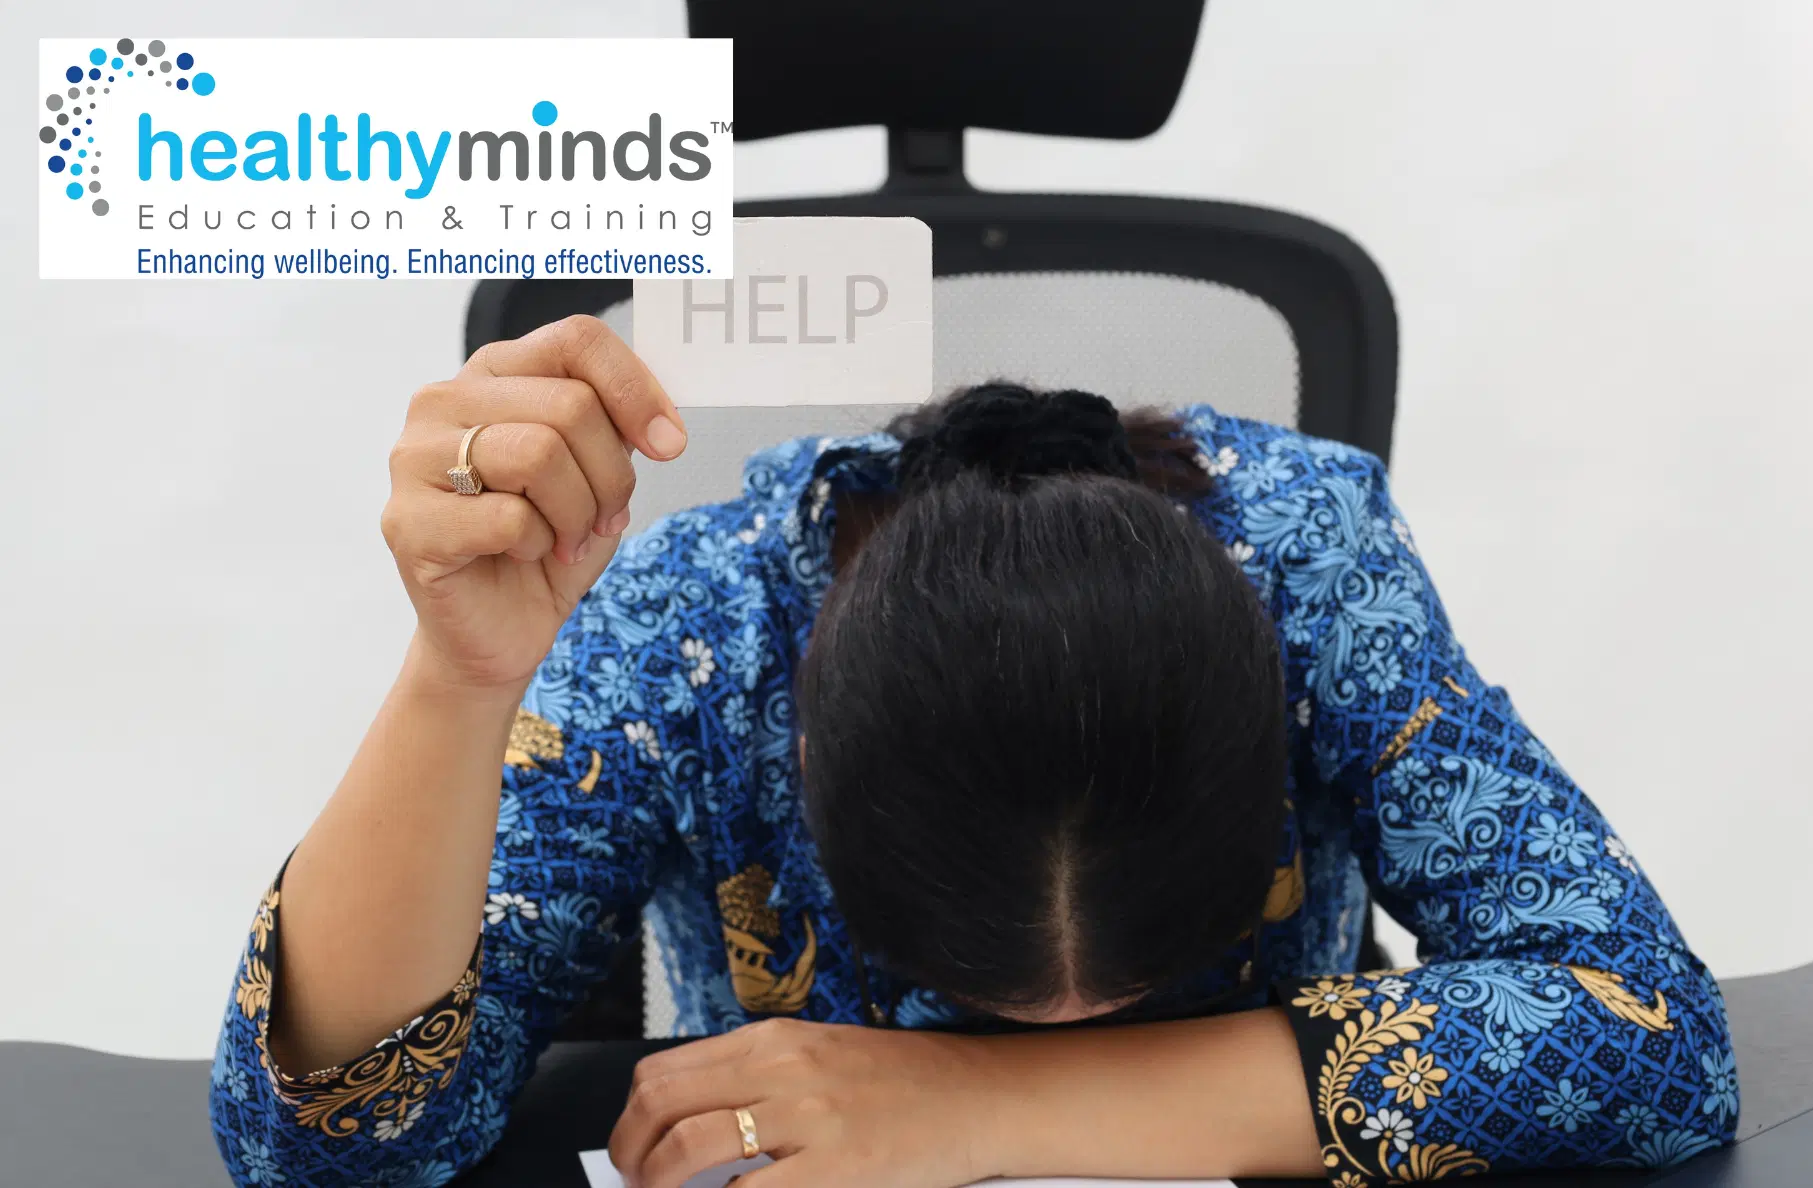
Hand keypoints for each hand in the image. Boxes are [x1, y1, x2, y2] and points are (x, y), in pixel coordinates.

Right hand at [380, 315, 686, 692]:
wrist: (500, 630)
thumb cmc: (548, 543)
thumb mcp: (597, 473)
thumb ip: (614, 425)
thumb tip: (657, 419)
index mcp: (492, 373)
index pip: (575, 340)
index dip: (636, 389)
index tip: (669, 444)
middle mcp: (442, 401)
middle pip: (569, 405)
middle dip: (612, 474)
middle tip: (607, 516)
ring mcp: (413, 459)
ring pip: (540, 454)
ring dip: (579, 512)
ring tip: (569, 539)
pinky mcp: (407, 522)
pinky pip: (509, 517)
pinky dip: (540, 544)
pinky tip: (526, 556)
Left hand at [608, 1019, 1004, 1187]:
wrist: (981, 1097)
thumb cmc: (904, 1083)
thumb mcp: (820, 1056)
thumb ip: (756, 1077)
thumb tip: (686, 1121)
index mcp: (773, 1039)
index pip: (663, 1071)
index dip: (630, 1121)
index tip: (631, 1152)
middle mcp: (782, 1068)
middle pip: (661, 1104)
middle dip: (629, 1155)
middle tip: (635, 1185)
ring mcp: (809, 1117)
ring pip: (690, 1148)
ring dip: (657, 1185)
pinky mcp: (837, 1168)